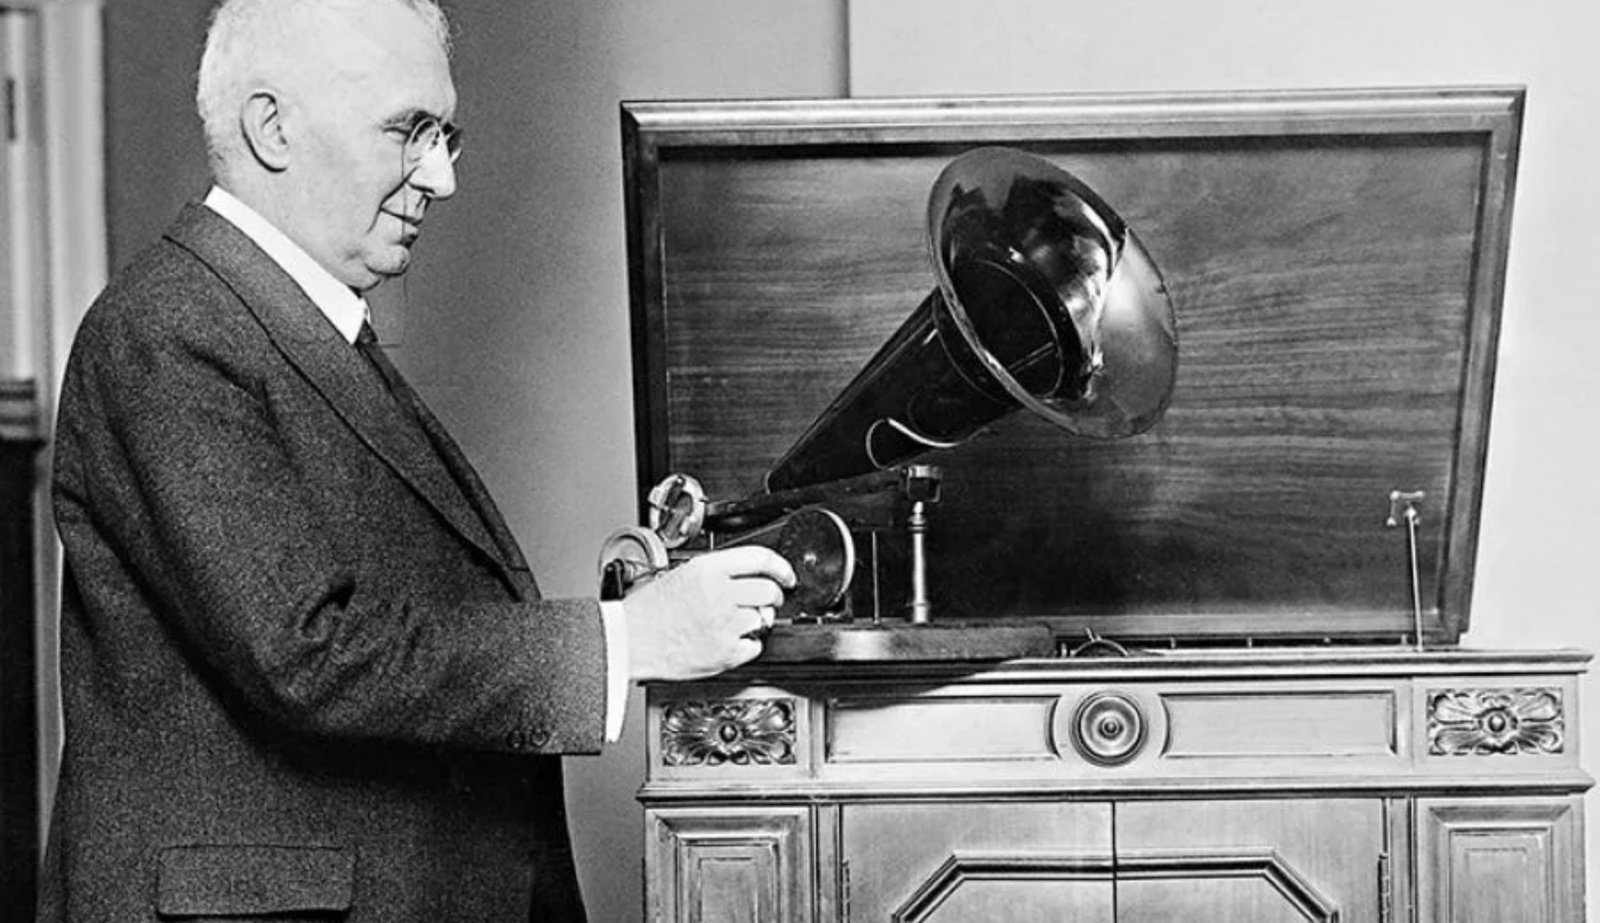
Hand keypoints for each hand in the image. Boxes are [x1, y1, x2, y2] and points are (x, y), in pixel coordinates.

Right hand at [621, 546, 795, 680]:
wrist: (630, 641)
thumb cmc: (648, 611)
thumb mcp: (681, 574)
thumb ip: (716, 572)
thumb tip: (748, 576)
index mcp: (708, 569)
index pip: (760, 559)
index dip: (781, 567)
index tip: (787, 575)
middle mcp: (720, 594)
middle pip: (769, 590)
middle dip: (774, 596)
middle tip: (769, 600)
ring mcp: (725, 625)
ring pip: (764, 619)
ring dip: (757, 621)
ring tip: (736, 623)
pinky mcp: (726, 653)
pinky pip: (755, 646)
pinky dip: (747, 645)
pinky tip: (729, 640)